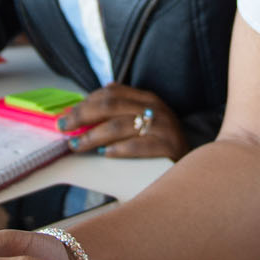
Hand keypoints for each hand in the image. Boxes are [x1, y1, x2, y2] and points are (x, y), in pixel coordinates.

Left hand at [57, 85, 185, 159]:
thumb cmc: (160, 146)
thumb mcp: (142, 124)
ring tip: (77, 145)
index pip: (110, 93)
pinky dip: (118, 149)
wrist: (195, 166)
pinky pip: (138, 146)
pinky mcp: (169, 146)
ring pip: (119, 125)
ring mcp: (163, 126)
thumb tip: (81, 117)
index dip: (85, 103)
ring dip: (93, 135)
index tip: (65, 115)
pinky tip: (104, 154)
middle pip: (110, 105)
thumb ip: (117, 116)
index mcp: (146, 98)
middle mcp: (155, 107)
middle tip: (64, 127)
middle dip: (82, 115)